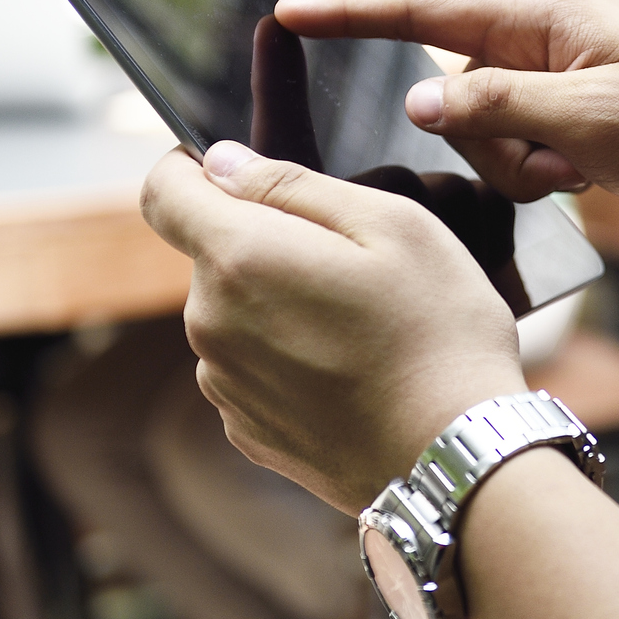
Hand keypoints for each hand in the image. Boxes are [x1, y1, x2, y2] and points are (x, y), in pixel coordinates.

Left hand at [141, 140, 525, 511]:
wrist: (453, 453)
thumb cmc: (437, 331)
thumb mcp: (392, 224)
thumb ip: (293, 184)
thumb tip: (223, 164)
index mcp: (239, 258)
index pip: (164, 191)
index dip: (193, 169)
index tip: (239, 172)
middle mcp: (210, 323)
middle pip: (211, 254)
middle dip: (265, 242)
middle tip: (351, 265)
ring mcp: (223, 384)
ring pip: (233, 312)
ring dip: (277, 304)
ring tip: (358, 327)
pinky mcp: (245, 429)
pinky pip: (250, 366)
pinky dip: (287, 358)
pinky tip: (349, 372)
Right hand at [275, 0, 618, 216]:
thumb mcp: (588, 121)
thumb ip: (495, 110)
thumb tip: (418, 104)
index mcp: (540, 11)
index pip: (421, 6)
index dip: (350, 12)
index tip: (287, 12)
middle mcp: (538, 34)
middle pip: (450, 88)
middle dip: (486, 139)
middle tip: (556, 161)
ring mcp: (551, 76)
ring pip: (479, 130)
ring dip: (520, 164)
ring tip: (585, 169)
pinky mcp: (564, 115)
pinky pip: (514, 150)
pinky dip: (541, 174)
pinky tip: (591, 176)